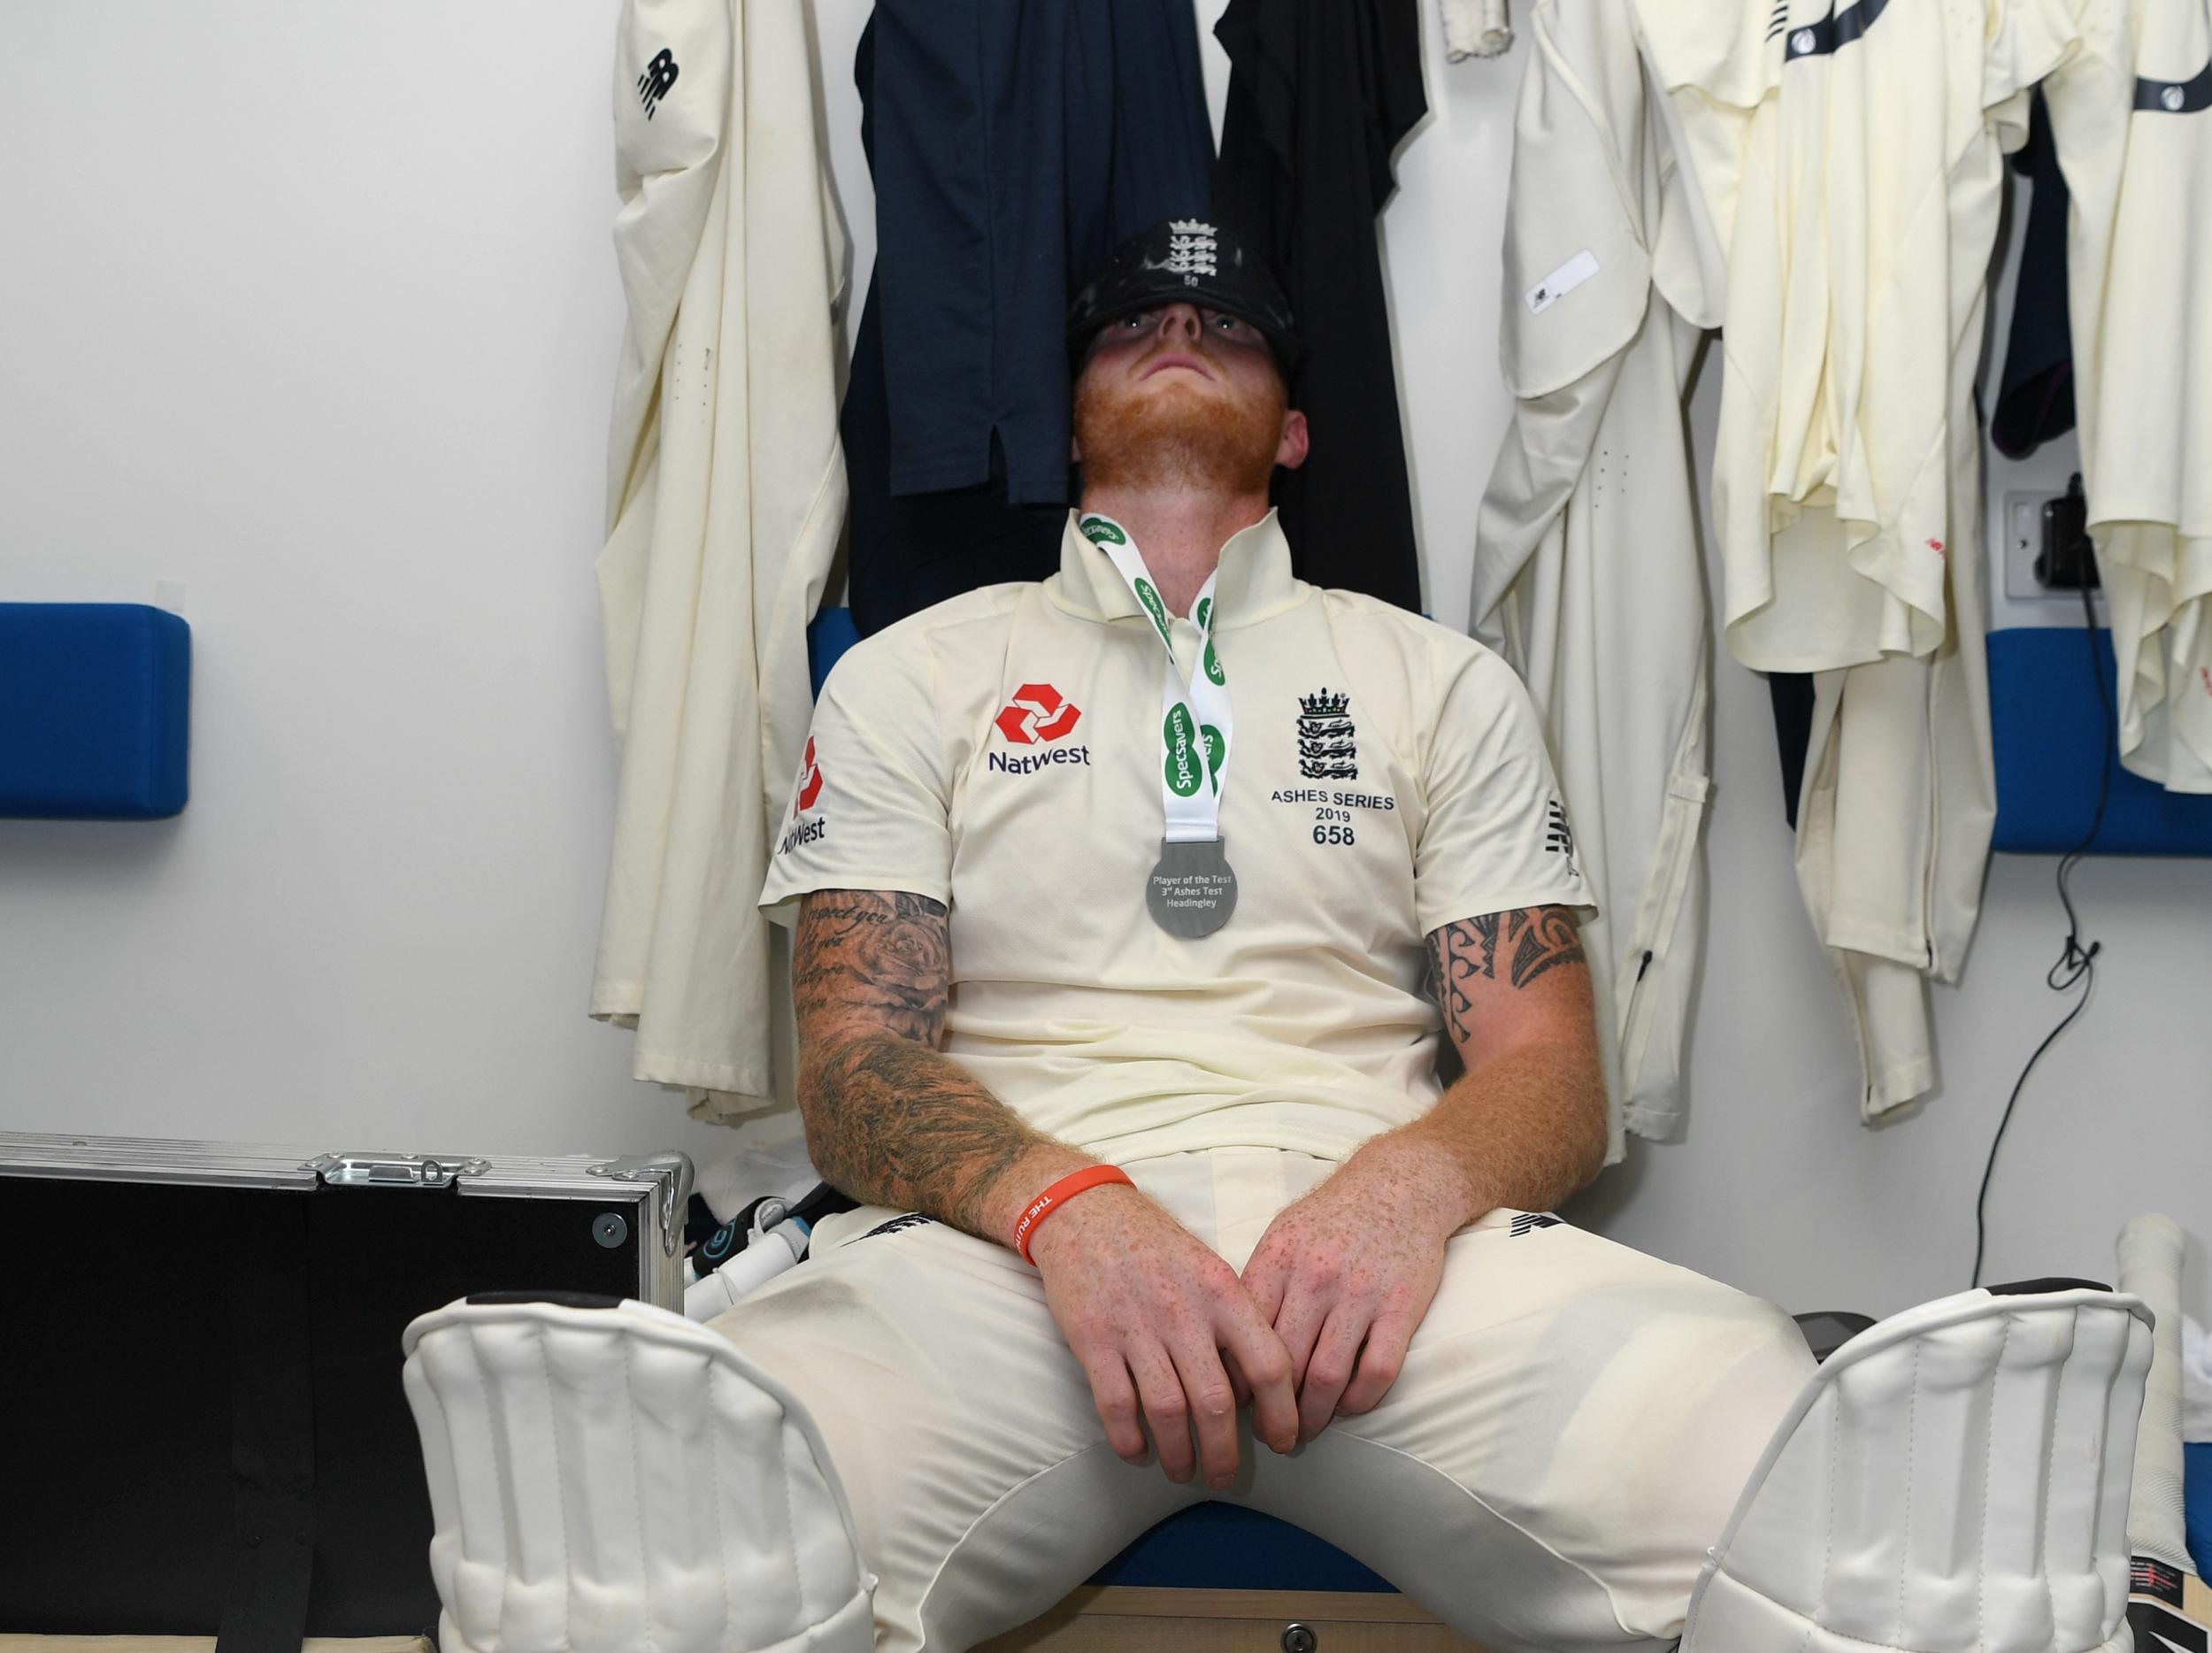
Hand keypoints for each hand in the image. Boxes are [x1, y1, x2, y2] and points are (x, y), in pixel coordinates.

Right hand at [1029, 1183, 1298, 1487]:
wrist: (1085, 1214)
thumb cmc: (1155, 1246)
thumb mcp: (1209, 1268)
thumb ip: (1236, 1320)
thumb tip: (1260, 1389)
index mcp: (1222, 1292)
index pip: (1268, 1364)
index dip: (1281, 1414)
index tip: (1282, 1441)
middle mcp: (1183, 1312)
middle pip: (1217, 1402)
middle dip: (1225, 1453)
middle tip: (1225, 1476)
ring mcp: (1136, 1328)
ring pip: (1168, 1412)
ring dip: (1179, 1454)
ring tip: (1183, 1470)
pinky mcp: (1093, 1340)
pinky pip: (1116, 1406)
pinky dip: (1129, 1439)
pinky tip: (1138, 1452)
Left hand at [1238, 1141, 1465, 1441]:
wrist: (1401, 1184)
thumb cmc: (1334, 1217)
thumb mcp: (1283, 1237)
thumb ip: (1258, 1286)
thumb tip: (1227, 1345)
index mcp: (1277, 1259)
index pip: (1242, 1335)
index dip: (1234, 1380)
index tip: (1232, 1403)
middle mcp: (1314, 1277)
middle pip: (1281, 1365)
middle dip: (1270, 1411)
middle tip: (1266, 1431)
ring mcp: (1359, 1294)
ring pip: (1325, 1377)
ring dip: (1312, 1416)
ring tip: (1303, 1431)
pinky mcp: (1400, 1308)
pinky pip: (1376, 1372)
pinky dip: (1358, 1401)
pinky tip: (1346, 1406)